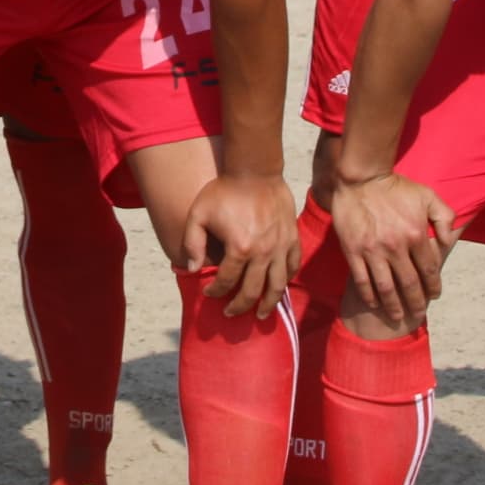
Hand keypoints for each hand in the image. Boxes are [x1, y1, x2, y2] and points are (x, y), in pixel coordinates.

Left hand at [181, 173, 300, 319]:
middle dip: (240, 306)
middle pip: (253, 291)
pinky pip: (292, 266)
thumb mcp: (198, 213)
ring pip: (277, 285)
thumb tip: (192, 270)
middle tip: (231, 313)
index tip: (209, 293)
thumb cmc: (224, 190)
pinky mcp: (292, 238)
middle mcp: (263, 252)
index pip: (226, 281)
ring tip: (261, 315)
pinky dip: (286, 280)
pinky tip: (279, 287)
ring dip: (268, 303)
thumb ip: (192, 243)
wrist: (254, 169)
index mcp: (239, 248)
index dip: (215, 291)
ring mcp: (281, 246)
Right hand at [327, 170, 454, 329]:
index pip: (429, 269)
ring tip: (397, 316)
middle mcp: (396, 247)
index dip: (434, 286)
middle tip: (419, 313)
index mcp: (415, 234)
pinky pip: (363, 281)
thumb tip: (450, 241)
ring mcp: (373, 251)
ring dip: (393, 306)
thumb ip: (444, 218)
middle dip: (416, 303)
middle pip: (409, 284)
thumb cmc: (395, 187)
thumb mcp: (428, 196)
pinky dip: (370, 296)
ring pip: (386, 289)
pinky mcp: (353, 252)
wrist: (360, 178)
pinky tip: (375, 303)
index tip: (434, 295)